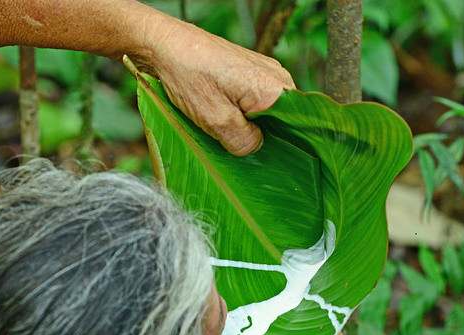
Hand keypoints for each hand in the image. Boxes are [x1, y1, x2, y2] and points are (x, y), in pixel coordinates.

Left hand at [141, 20, 294, 155]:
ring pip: (267, 112)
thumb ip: (243, 142)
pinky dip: (242, 113)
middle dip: (264, 136)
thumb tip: (256, 147)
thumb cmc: (189, 75)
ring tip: (226, 129)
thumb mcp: (216, 120)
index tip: (267, 160)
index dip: (284, 147)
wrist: (165, 45)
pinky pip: (256, 102)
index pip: (298, 128)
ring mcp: (265, 73)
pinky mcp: (251, 72)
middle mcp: (277, 77)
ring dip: (250, 125)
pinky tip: (223, 117)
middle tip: (239, 145)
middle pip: (283, 121)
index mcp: (276, 89)